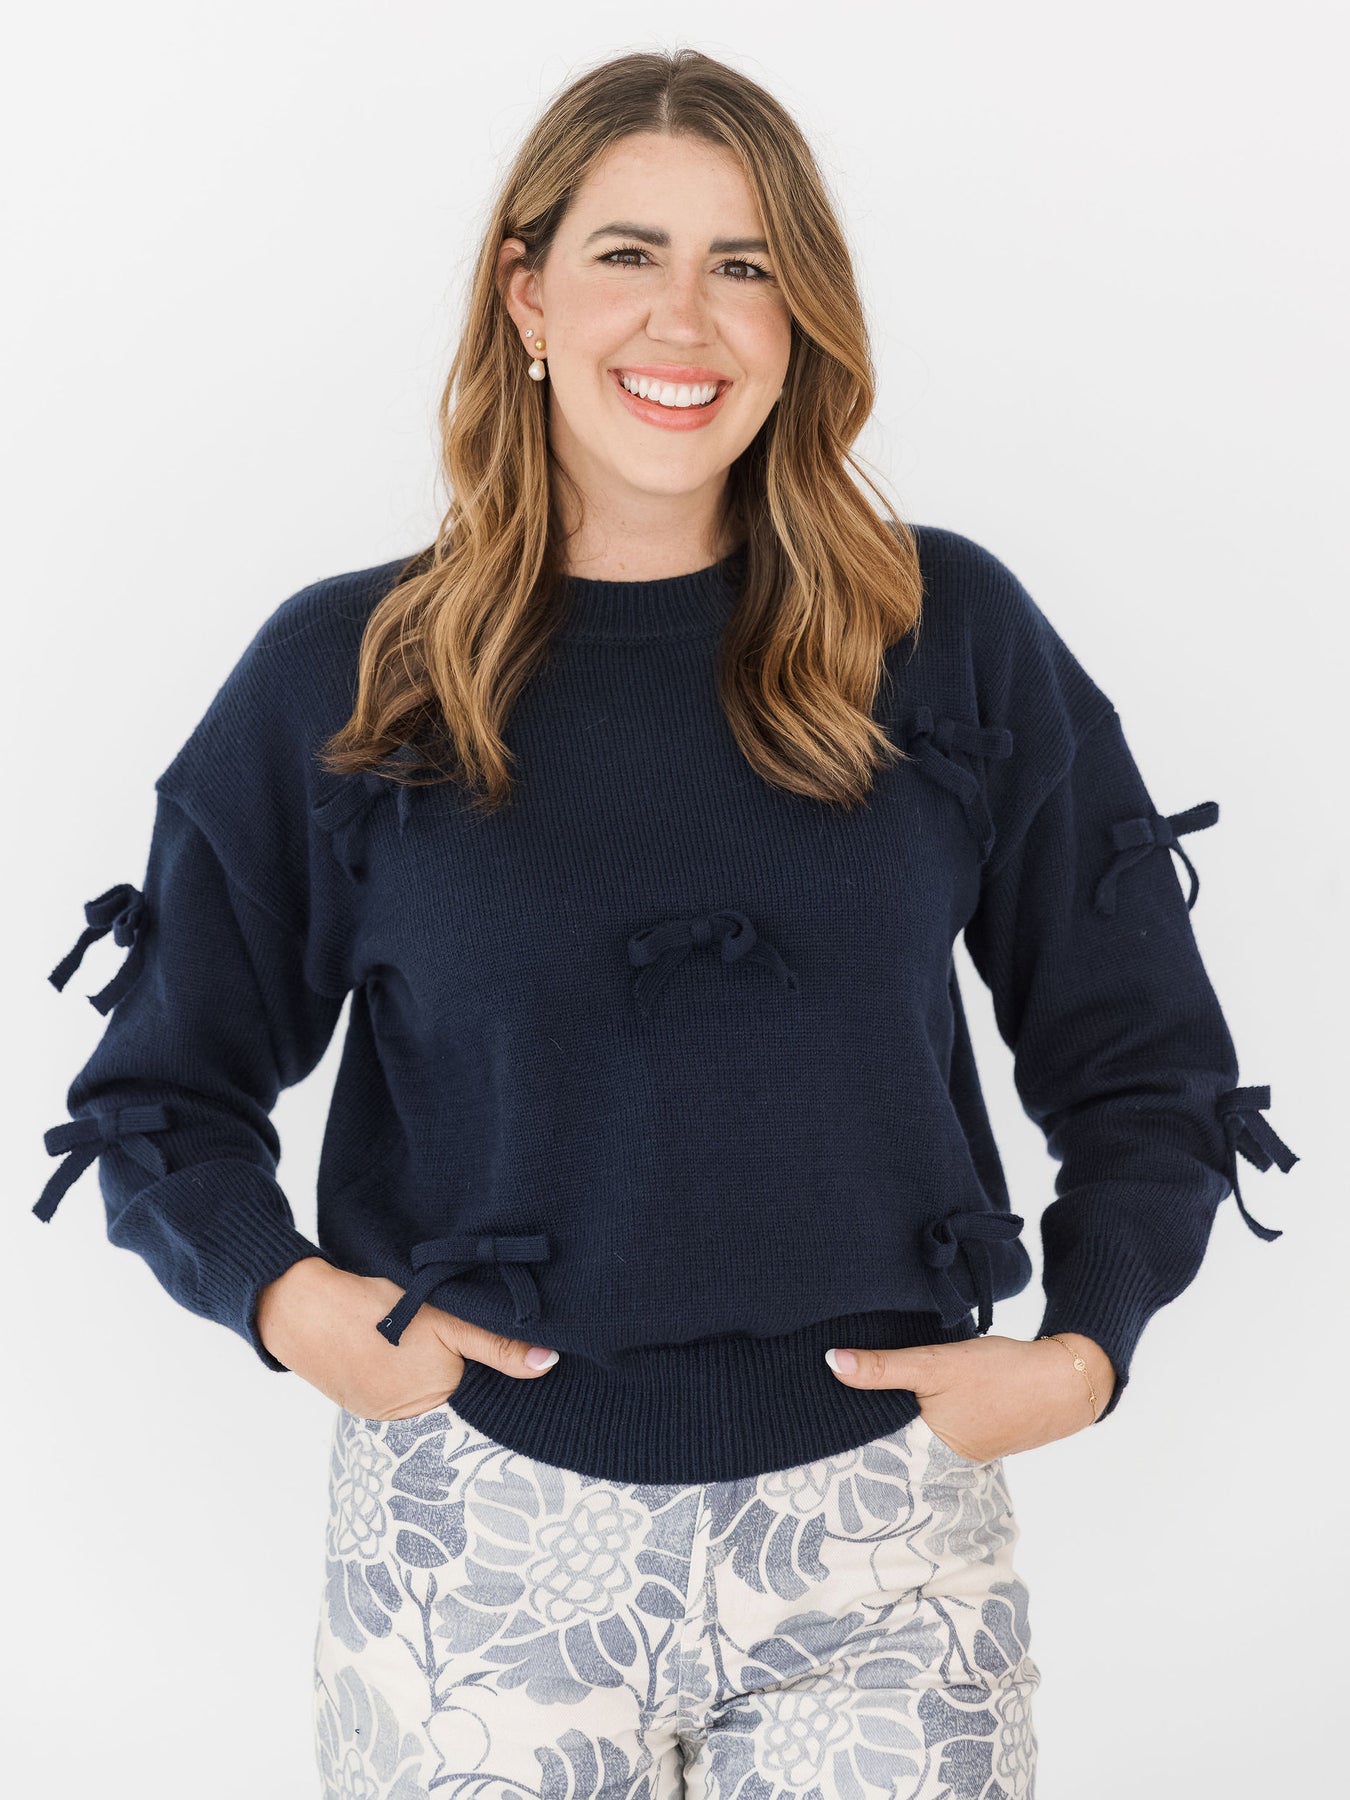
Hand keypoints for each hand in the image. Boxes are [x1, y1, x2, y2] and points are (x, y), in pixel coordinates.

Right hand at [255, 1256, 560, 1419]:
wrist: (298, 1306)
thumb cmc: (374, 1310)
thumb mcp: (445, 1321)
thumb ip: (496, 1345)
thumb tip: (548, 1364)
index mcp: (434, 1401)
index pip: (478, 1385)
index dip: (483, 1357)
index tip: (478, 1332)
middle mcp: (406, 1417)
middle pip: (449, 1384)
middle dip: (451, 1357)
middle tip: (439, 1322)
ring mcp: (376, 1410)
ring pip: (419, 1381)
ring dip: (420, 1358)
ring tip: (408, 1327)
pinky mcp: (354, 1397)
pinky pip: (389, 1381)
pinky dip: (393, 1360)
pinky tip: (386, 1337)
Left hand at [825, 1332, 1116, 1460]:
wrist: (1065, 1381)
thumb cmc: (1001, 1376)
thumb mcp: (935, 1365)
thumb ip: (883, 1367)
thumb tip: (830, 1362)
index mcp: (923, 1452)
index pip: (865, 1446)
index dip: (839, 1425)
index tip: (806, 1407)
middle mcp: (936, 1460)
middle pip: (884, 1438)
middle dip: (861, 1416)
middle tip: (822, 1391)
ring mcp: (954, 1449)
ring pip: (907, 1428)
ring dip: (889, 1410)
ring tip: (852, 1387)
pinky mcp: (969, 1433)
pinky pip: (929, 1423)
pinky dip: (916, 1408)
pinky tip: (902, 1389)